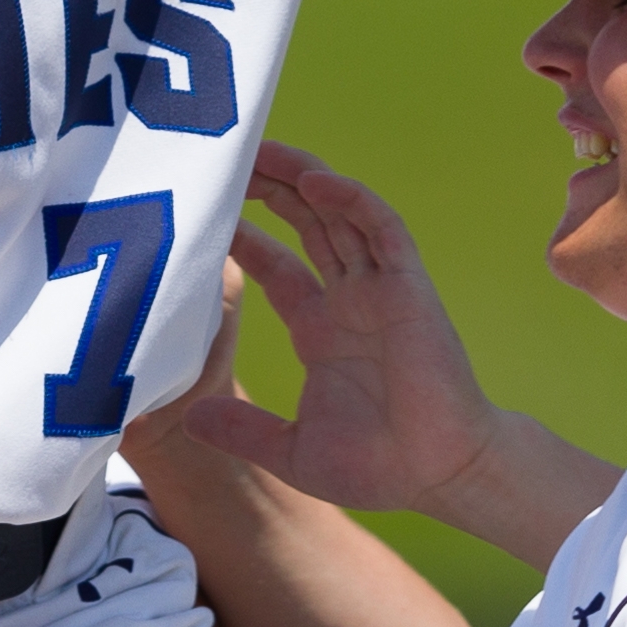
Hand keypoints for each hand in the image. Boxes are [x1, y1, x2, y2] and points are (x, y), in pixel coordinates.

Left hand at [177, 145, 616, 561]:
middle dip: (271, 189)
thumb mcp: (289, 450)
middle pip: (306, 224)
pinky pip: (382, 231)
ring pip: (339, 214)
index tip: (205, 213)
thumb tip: (187, 418)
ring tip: (263, 149)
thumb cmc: (378, 467)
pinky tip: (316, 182)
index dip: (244, 236)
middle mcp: (348, 300)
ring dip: (305, 178)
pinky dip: (351, 201)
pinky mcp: (410, 289)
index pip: (276, 264)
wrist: (439, 476)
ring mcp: (380, 290)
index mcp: (320, 328)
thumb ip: (241, 431)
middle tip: (229, 159)